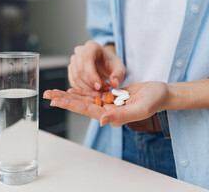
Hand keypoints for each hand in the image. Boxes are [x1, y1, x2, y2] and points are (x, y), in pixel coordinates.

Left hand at [43, 82, 169, 126]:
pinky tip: (71, 89)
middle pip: (80, 104)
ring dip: (69, 95)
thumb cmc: (154, 100)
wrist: (162, 93)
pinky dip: (82, 91)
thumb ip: (120, 115)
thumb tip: (101, 120)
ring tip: (53, 92)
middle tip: (46, 94)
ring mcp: (108, 103)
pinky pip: (93, 94)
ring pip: (84, 98)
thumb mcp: (140, 108)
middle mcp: (107, 111)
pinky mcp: (111, 96)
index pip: (86, 109)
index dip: (69, 104)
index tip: (54, 101)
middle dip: (63, 99)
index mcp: (112, 116)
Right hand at [68, 41, 125, 90]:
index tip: (99, 87)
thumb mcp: (119, 67)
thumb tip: (114, 83)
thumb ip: (118, 75)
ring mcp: (73, 59)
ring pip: (75, 77)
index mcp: (92, 46)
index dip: (92, 75)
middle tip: (102, 90)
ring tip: (99, 90)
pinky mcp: (71, 69)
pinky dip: (81, 89)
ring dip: (86, 88)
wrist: (105, 63)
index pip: (87, 60)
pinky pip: (72, 81)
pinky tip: (92, 90)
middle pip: (79, 70)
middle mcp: (80, 51)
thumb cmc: (111, 63)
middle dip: (90, 84)